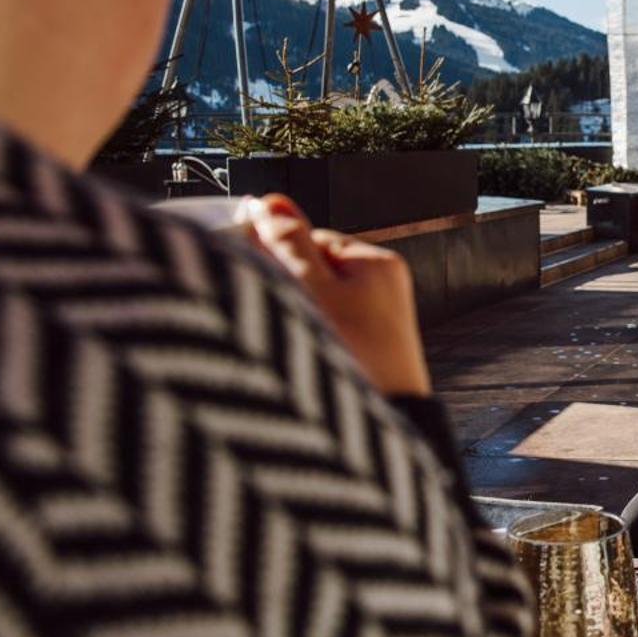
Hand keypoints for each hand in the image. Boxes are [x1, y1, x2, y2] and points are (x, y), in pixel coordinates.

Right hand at [247, 193, 432, 397]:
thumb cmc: (354, 362)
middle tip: (275, 317)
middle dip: (284, 291)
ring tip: (292, 348)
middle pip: (310, 274)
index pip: (308, 239)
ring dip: (293, 321)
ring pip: (314, 307)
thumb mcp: (310, 290)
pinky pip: (325, 335)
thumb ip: (288, 244)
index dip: (275, 257)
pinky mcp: (367, 355)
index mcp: (376, 263)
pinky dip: (307, 345)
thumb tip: (270, 203)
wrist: (380, 433)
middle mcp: (383, 290)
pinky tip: (302, 364)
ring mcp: (377, 325)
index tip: (253, 276)